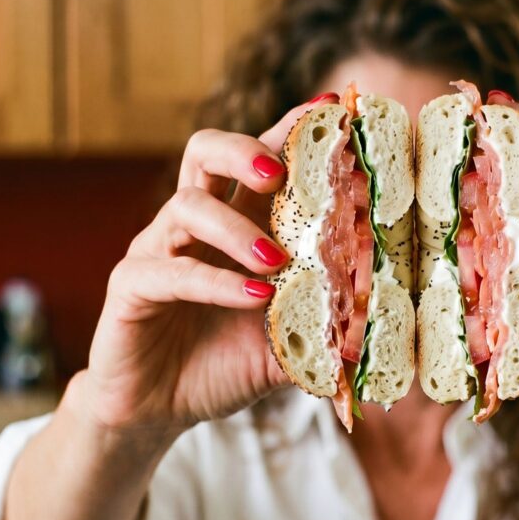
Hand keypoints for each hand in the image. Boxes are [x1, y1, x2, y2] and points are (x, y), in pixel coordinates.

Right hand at [80, 95, 339, 432]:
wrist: (158, 410)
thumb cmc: (223, 365)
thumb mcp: (287, 344)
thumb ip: (327, 326)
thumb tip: (387, 321)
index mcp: (235, 226)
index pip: (260, 159)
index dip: (291, 129)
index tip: (333, 110)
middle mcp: (194, 227)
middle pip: (205, 152)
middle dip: (245, 149)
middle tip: (278, 173)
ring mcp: (158, 252)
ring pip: (187, 206)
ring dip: (238, 230)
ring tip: (277, 263)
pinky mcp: (131, 288)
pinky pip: (169, 271)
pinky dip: (216, 282)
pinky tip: (253, 298)